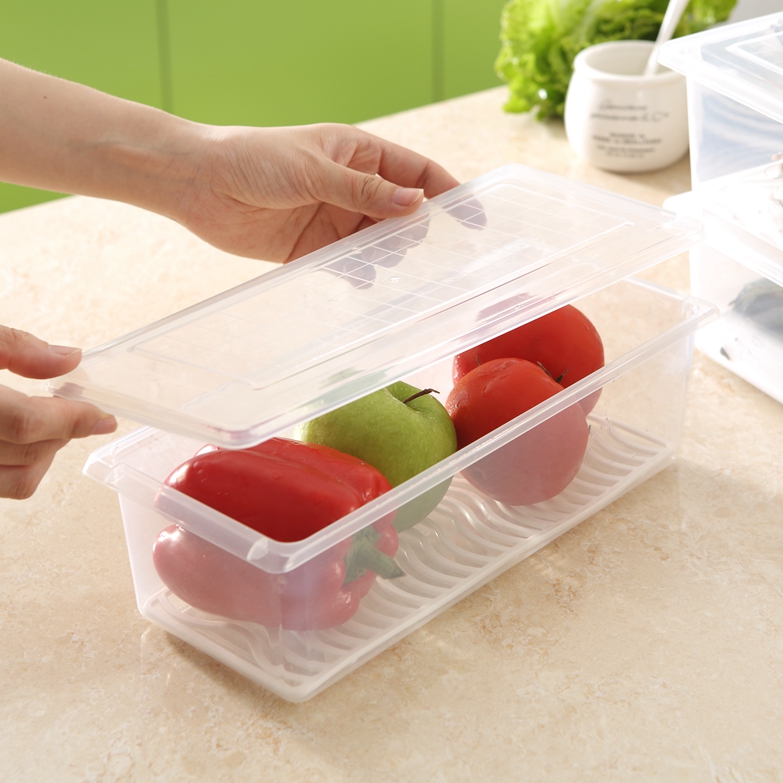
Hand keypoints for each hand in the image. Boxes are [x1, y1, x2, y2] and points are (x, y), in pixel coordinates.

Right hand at [0, 327, 117, 498]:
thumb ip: (14, 347)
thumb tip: (69, 359)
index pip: (25, 423)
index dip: (71, 419)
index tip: (102, 415)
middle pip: (28, 454)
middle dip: (63, 432)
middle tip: (81, 412)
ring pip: (15, 482)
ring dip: (43, 456)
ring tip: (48, 424)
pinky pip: (0, 484)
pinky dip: (19, 466)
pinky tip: (21, 439)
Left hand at [170, 123, 460, 261]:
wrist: (199, 185)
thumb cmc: (254, 159)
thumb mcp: (315, 170)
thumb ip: (366, 192)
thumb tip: (418, 206)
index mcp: (359, 155)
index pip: (417, 174)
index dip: (449, 194)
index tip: (475, 220)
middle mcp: (352, 188)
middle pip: (403, 214)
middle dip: (418, 233)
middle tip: (424, 254)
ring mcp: (335, 219)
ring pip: (379, 243)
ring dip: (389, 257)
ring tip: (391, 269)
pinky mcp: (314, 249)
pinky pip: (349, 266)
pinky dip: (360, 276)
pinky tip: (363, 283)